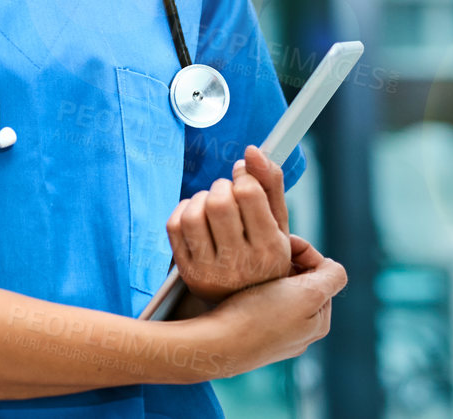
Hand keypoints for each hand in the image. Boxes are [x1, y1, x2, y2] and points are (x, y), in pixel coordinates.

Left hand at [165, 145, 291, 302]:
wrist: (247, 303)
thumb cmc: (265, 254)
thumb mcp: (279, 223)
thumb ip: (270, 184)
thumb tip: (253, 150)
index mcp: (271, 250)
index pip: (247, 193)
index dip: (243, 177)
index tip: (244, 182)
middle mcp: (241, 264)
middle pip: (218, 201)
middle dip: (221, 187)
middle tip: (228, 194)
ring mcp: (211, 271)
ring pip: (194, 212)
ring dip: (202, 198)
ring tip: (214, 206)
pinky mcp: (188, 272)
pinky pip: (174, 225)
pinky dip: (184, 210)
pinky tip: (198, 216)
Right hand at [199, 234, 345, 377]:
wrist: (216, 343)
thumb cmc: (261, 315)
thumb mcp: (308, 293)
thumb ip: (331, 277)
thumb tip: (333, 265)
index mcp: (318, 322)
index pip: (321, 274)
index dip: (304, 254)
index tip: (282, 243)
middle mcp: (300, 331)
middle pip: (300, 282)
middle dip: (286, 264)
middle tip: (264, 254)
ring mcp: (274, 334)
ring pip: (278, 290)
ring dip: (268, 274)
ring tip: (251, 267)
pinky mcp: (250, 333)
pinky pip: (258, 302)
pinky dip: (252, 288)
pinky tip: (239, 284)